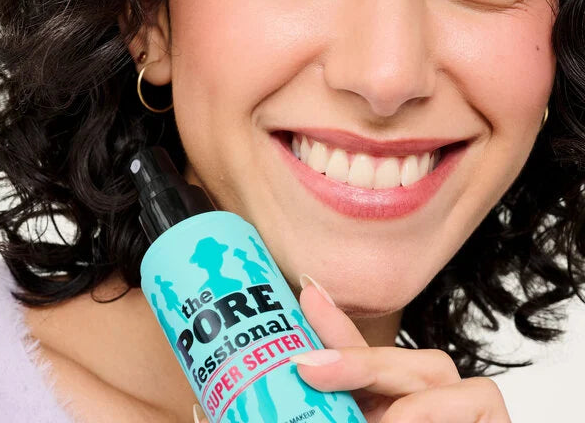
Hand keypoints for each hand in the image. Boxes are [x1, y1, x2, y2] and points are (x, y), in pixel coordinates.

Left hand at [192, 274, 511, 422]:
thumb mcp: (329, 421)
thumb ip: (290, 409)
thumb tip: (211, 412)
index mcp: (387, 405)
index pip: (361, 355)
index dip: (333, 322)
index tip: (303, 292)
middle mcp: (422, 402)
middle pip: (399, 356)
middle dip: (355, 358)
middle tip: (307, 369)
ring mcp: (458, 410)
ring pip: (438, 368)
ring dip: (397, 389)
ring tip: (370, 422)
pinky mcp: (490, 420)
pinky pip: (476, 399)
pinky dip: (435, 412)